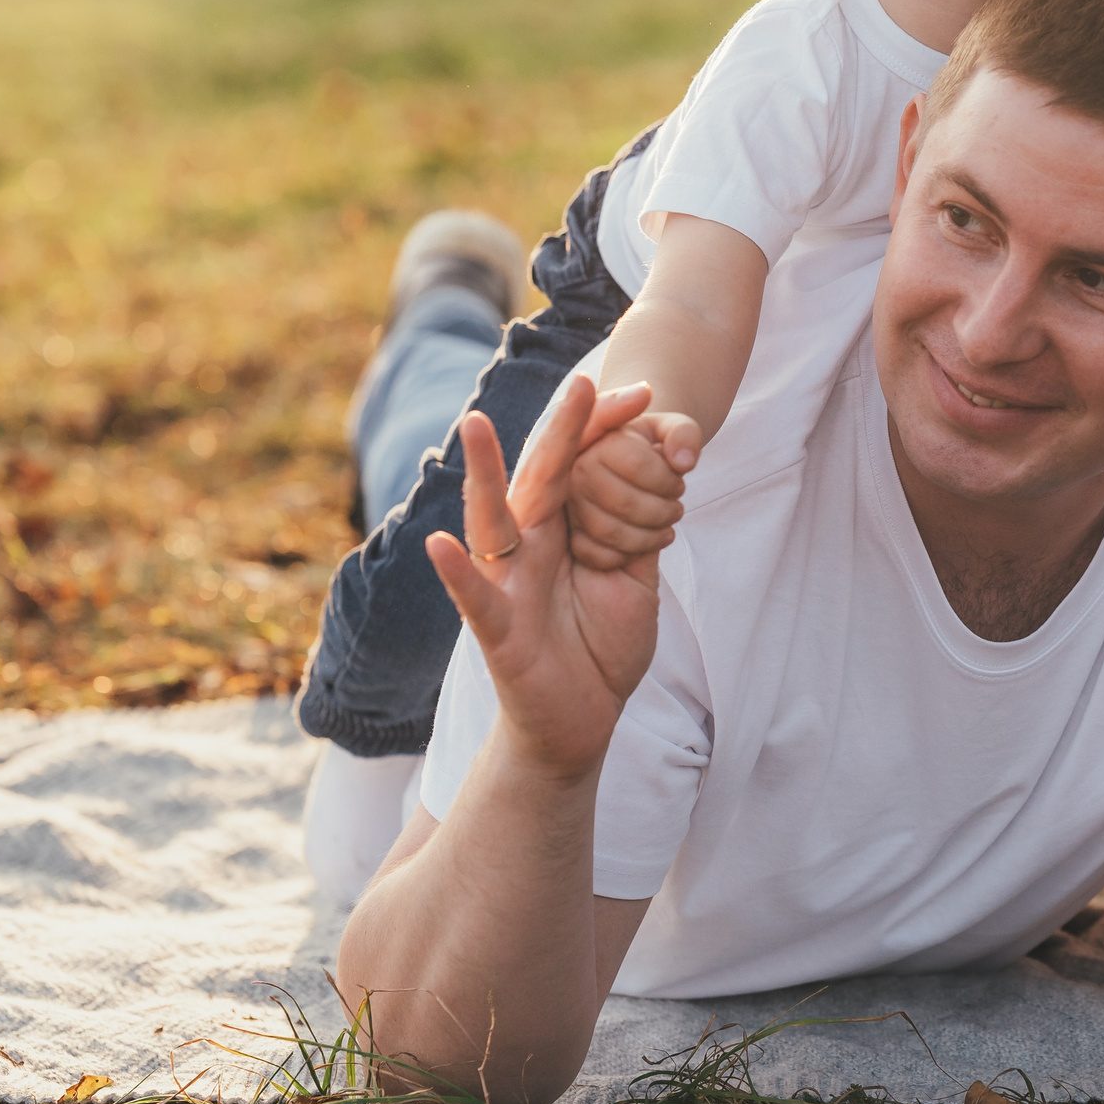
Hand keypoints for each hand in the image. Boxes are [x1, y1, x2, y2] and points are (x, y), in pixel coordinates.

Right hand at [423, 377, 666, 782]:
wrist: (581, 723)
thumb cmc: (600, 646)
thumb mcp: (633, 581)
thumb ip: (637, 531)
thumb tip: (664, 475)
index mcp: (564, 530)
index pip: (581, 466)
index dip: (606, 431)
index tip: (643, 394)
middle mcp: (529, 546)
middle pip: (542, 478)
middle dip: (564, 431)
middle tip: (585, 380)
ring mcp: (508, 583)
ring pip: (493, 521)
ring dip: (482, 475)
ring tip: (473, 426)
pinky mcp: (498, 629)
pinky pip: (473, 597)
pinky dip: (455, 573)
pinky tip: (439, 544)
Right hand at [567, 406, 699, 570]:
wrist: (625, 469)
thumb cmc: (649, 449)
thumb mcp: (671, 431)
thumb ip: (684, 436)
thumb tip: (683, 462)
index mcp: (601, 440)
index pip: (637, 463)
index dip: (668, 481)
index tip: (679, 485)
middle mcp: (577, 470)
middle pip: (625, 502)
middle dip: (663, 512)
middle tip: (676, 510)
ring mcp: (570, 503)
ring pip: (611, 531)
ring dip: (650, 537)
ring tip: (666, 528)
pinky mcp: (569, 532)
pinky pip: (596, 554)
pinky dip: (627, 556)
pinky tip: (643, 546)